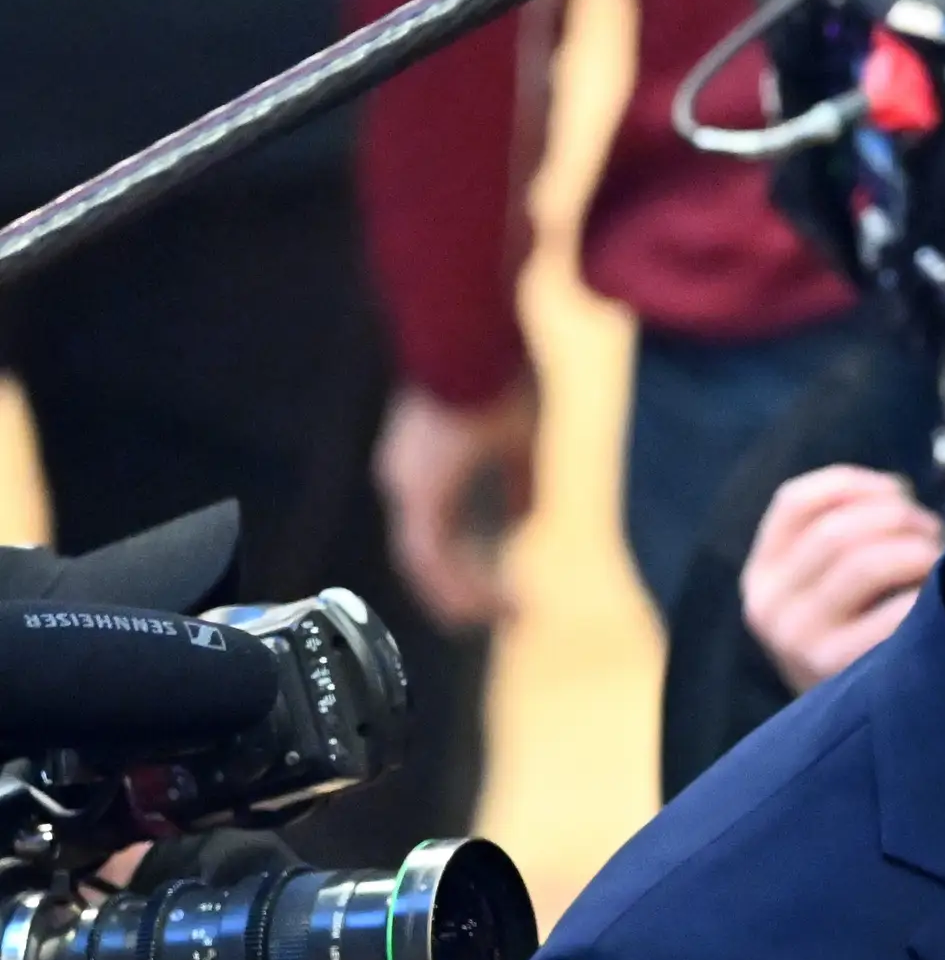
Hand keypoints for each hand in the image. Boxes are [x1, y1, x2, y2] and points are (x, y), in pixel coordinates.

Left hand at [373, 382, 537, 632]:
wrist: (468, 344)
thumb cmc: (494, 381)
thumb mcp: (516, 444)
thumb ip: (518, 487)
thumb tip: (527, 524)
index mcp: (422, 471)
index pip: (432, 536)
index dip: (461, 572)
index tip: (496, 594)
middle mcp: (402, 479)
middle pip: (420, 557)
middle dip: (457, 592)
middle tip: (491, 616)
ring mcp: (404, 483)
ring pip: (420, 561)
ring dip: (457, 592)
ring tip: (491, 613)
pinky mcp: (418, 488)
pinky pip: (428, 553)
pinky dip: (456, 579)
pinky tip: (485, 594)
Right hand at [740, 467, 944, 693]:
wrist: (852, 733)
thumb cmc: (856, 643)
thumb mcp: (826, 591)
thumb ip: (842, 539)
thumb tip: (897, 492)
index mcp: (761, 575)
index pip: (796, 501)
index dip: (854, 485)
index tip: (898, 490)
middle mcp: (768, 606)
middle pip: (838, 529)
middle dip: (899, 518)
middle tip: (932, 531)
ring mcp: (797, 640)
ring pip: (864, 561)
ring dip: (915, 549)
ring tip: (936, 560)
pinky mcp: (836, 667)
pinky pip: (892, 609)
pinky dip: (923, 593)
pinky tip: (935, 600)